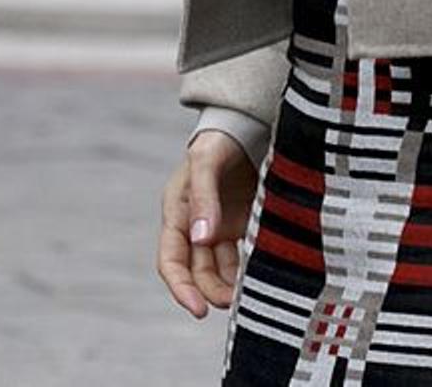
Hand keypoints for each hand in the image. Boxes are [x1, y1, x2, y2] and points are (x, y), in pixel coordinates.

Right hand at [157, 130, 258, 317]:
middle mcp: (196, 225)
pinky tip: (260, 275)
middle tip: (233, 302)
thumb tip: (200, 239)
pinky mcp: (242, 223)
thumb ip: (203, 197)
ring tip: (248, 293)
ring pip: (220, 269)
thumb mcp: (206, 160)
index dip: (181, 288)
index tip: (198, 310)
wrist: (249, 121)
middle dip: (211, 292)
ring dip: (229, 285)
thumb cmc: (220, 138)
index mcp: (178, 212)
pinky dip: (246, 269)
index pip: (171, 261)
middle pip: (198, 272)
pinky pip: (241, 255)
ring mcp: (220, 225)